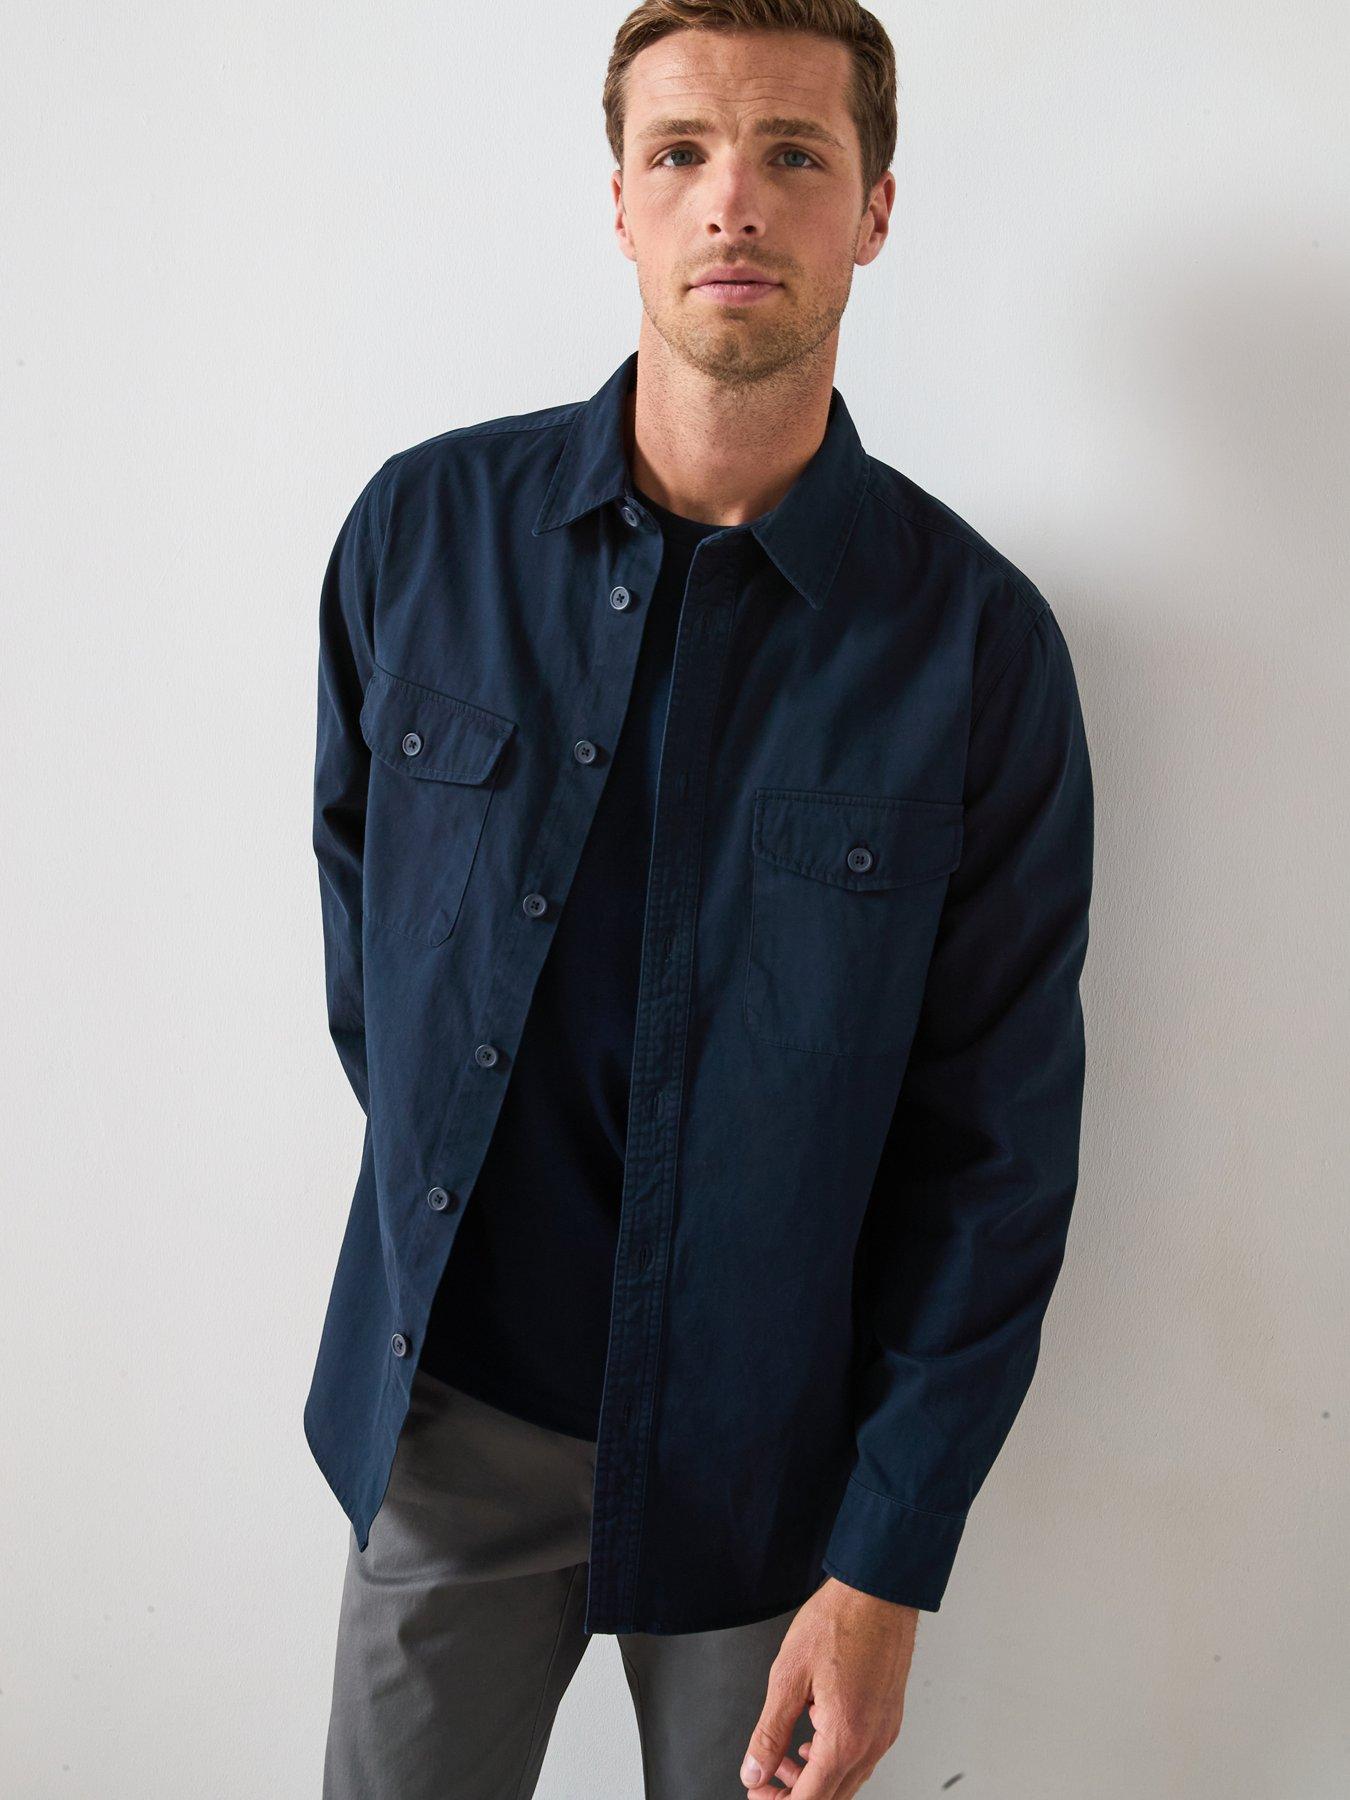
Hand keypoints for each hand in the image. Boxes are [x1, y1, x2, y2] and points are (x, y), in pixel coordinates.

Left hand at [739, 1576, 917, 1797]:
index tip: (758, 1793)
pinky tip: (815, 1734)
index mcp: (845, 1737)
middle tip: (766, 1778)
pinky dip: (834, 1758)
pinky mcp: (888, 1717)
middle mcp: (871, 1742)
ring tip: (786, 1756)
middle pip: (832, 1798)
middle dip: (795, 1795)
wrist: (878, 1591)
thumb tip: (754, 1771)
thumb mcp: (788, 1676)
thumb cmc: (838, 1621)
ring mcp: (884, 1731)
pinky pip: (861, 1756)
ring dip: (814, 1777)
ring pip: (848, 1779)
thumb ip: (769, 1732)